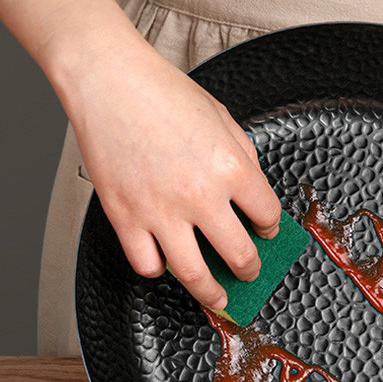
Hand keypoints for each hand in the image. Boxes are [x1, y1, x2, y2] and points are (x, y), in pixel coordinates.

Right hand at [61, 32, 281, 312]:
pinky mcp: (125, 218)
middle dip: (251, 269)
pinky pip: (147, 265)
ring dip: (212, 293)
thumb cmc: (166, 94)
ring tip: (218, 299)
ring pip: (195, 275)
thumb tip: (253, 193)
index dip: (271, 228)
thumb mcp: (224, 119)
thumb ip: (244, 158)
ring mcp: (161, 211)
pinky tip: (165, 263)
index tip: (266, 231)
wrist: (111, 83)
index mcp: (232, 168)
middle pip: (240, 255)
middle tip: (250, 272)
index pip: (267, 216)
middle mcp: (201, 195)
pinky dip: (159, 269)